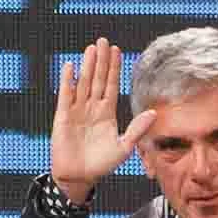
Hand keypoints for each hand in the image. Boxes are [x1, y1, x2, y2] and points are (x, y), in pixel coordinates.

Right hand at [50, 36, 155, 202]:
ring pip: (84, 83)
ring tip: (91, 48)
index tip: (118, 51)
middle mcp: (92, 108)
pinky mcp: (63, 116)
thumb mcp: (124, 147)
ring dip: (87, 66)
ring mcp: (77, 111)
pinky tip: (70, 67)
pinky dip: (67, 81)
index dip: (115, 68)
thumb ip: (137, 129)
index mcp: (107, 113)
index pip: (112, 85)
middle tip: (104, 40)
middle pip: (98, 79)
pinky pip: (66, 95)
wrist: (78, 177)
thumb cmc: (101, 165)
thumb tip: (154, 113)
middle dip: (101, 60)